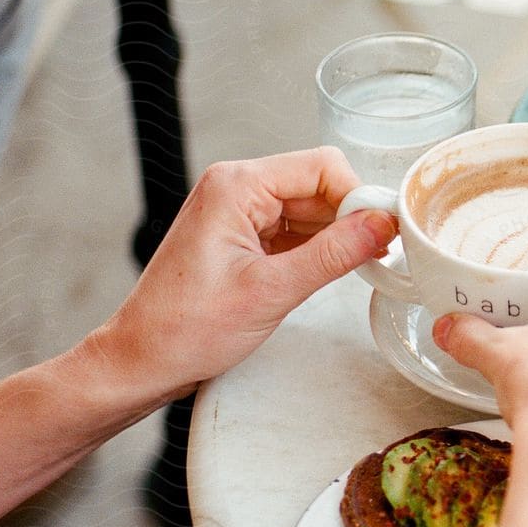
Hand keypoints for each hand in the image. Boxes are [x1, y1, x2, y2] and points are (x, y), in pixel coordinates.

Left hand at [93, 147, 394, 400]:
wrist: (143, 360)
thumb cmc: (186, 328)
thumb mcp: (272, 291)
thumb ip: (333, 254)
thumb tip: (382, 225)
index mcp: (236, 186)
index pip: (322, 166)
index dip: (358, 197)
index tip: (384, 233)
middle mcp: (236, 188)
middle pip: (320, 184)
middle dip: (351, 218)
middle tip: (374, 258)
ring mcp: (239, 212)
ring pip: (312, 208)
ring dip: (336, 237)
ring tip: (352, 271)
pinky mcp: (243, 236)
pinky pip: (296, 229)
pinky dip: (318, 249)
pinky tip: (328, 274)